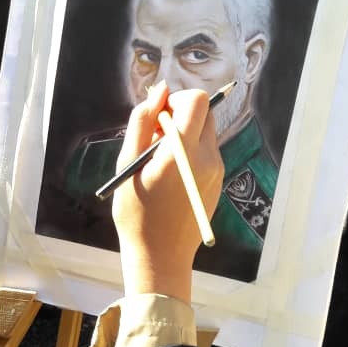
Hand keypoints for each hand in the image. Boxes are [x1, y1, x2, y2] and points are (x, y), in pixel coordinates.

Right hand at [112, 81, 223, 303]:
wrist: (160, 256)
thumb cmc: (136, 212)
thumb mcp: (128, 163)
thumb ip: (143, 122)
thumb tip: (159, 90)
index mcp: (184, 152)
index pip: (197, 100)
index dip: (175, 99)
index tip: (157, 116)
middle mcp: (208, 158)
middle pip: (204, 113)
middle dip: (180, 114)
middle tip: (154, 137)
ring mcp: (217, 170)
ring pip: (205, 131)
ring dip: (184, 133)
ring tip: (158, 160)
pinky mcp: (218, 180)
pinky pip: (206, 150)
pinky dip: (190, 150)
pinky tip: (169, 175)